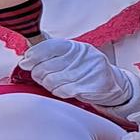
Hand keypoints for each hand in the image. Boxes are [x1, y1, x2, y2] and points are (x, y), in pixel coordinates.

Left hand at [20, 38, 134, 107]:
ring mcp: (88, 71)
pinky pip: (63, 91)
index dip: (33, 55)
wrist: (113, 84)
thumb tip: (27, 57)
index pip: (49, 47)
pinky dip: (58, 92)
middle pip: (46, 66)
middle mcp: (82, 56)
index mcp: (76, 47)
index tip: (25, 63)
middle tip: (40, 76)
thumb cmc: (86, 70)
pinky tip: (62, 90)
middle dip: (38, 74)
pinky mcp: (91, 86)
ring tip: (54, 83)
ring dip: (48, 84)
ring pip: (52, 81)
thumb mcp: (72, 57)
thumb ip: (52, 55)